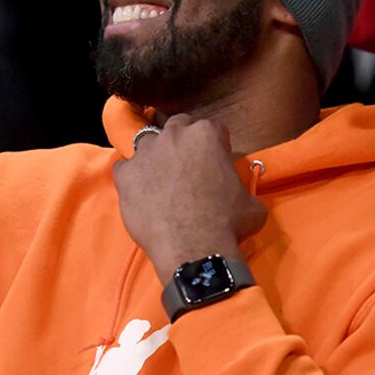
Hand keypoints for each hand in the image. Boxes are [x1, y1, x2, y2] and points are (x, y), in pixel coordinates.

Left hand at [112, 115, 266, 281]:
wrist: (193, 248)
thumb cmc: (228, 224)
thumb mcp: (250, 202)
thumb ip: (241, 186)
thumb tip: (240, 193)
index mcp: (206, 135)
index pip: (212, 128)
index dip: (216, 146)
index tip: (215, 161)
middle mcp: (173, 136)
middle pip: (176, 126)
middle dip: (182, 141)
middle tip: (186, 166)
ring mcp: (146, 154)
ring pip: (147, 143)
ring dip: (154, 156)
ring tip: (160, 179)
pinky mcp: (125, 175)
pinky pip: (124, 169)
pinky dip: (132, 177)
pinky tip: (140, 194)